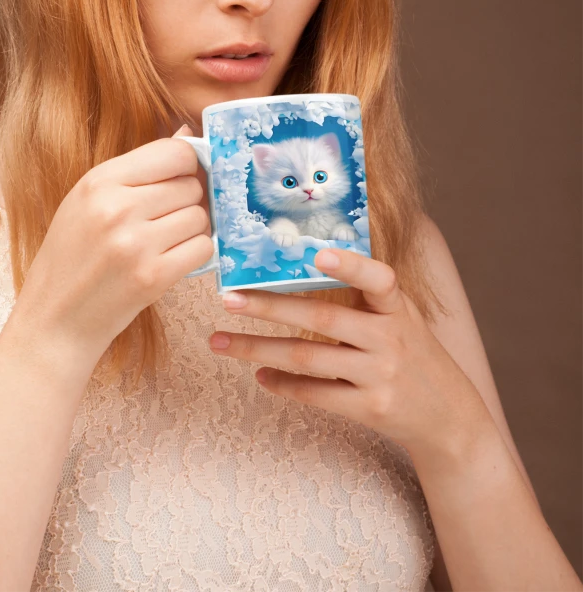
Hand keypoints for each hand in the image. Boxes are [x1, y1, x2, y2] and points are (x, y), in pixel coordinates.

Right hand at [12, 125, 213, 363]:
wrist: (55, 319)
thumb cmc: (74, 256)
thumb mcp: (90, 200)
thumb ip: (139, 168)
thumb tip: (189, 133)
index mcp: (99, 181)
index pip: (175, 152)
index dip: (188, 166)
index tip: (182, 179)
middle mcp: (117, 208)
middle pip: (191, 185)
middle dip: (189, 200)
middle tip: (167, 219)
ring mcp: (136, 244)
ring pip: (201, 216)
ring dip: (193, 229)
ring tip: (166, 241)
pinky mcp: (153, 277)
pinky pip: (203, 248)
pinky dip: (196, 254)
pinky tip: (172, 259)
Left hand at [209, 248, 488, 457]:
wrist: (449, 417)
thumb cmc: (414, 355)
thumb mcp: (403, 318)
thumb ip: (368, 296)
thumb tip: (309, 262)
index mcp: (398, 308)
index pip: (379, 279)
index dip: (350, 265)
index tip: (316, 252)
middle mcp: (391, 339)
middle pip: (322, 318)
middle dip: (269, 307)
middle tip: (228, 299)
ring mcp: (380, 376)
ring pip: (307, 358)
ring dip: (257, 348)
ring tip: (220, 341)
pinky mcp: (369, 409)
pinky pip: (315, 394)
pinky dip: (282, 383)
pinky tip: (258, 373)